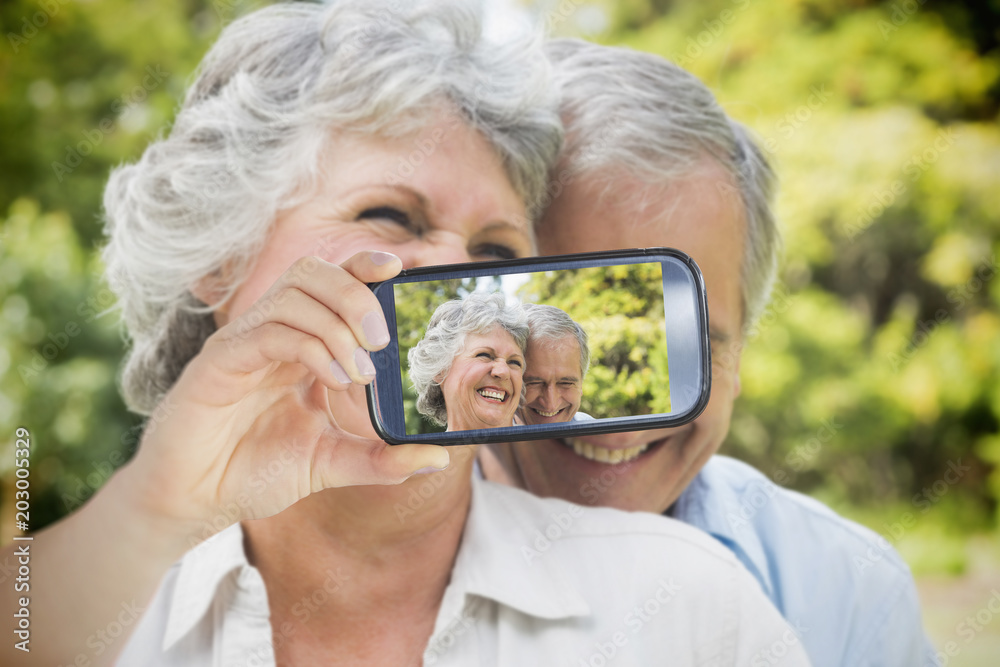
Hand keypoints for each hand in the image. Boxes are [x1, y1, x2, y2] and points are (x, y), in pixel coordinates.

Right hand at [115, 251, 449, 533]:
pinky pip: (269, 330)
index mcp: (298, 344)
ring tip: (360, 372)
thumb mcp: (331, 465)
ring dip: (338, 324)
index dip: (363, 266)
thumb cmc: (253, 474)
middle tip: (382, 340)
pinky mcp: (220, 361)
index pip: (331, 283)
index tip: (399, 270)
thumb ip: (382, 459)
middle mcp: (271, 332)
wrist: (195, 502)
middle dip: (356, 293)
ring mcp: (244, 343)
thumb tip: (438, 458)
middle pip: (313, 272)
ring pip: (293, 293)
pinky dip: (310, 347)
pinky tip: (333, 381)